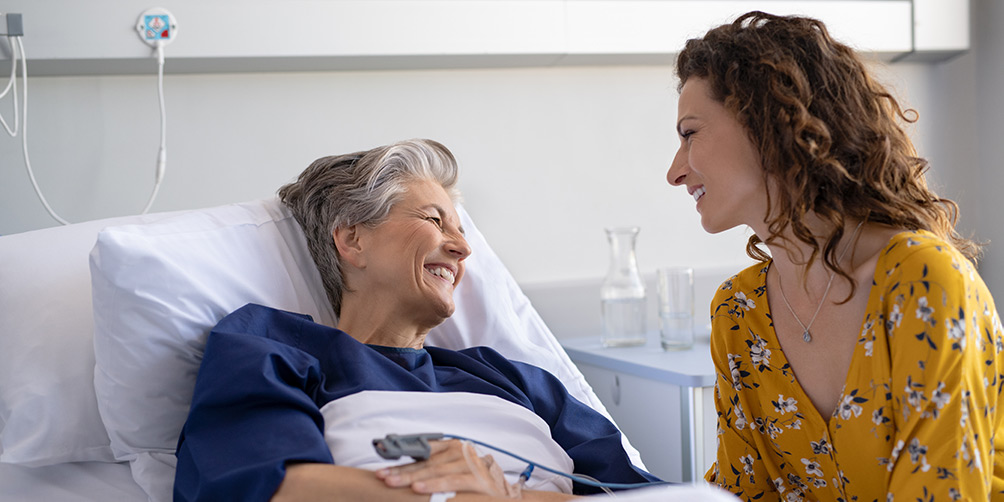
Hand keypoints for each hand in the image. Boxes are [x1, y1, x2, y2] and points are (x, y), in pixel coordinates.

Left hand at [375, 439, 522, 497]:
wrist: (499, 492)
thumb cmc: (472, 482)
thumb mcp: (450, 470)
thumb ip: (430, 468)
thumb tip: (399, 472)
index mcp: (451, 446)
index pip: (421, 452)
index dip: (400, 459)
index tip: (382, 466)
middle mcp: (460, 451)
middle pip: (425, 462)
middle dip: (401, 471)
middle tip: (382, 477)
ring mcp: (469, 463)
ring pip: (435, 471)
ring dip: (412, 478)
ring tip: (393, 482)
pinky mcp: (477, 478)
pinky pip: (451, 482)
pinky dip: (434, 485)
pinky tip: (418, 489)